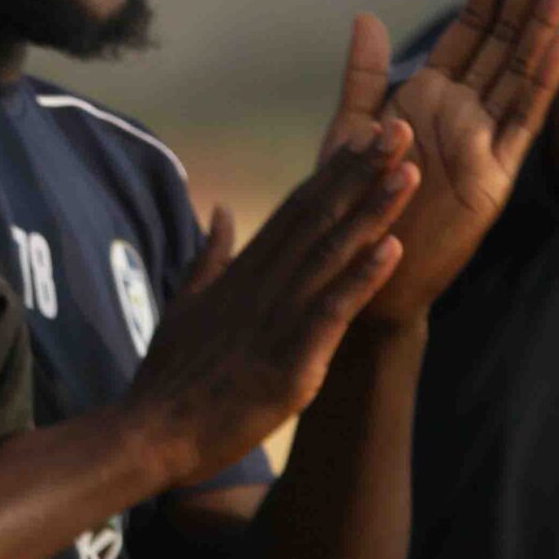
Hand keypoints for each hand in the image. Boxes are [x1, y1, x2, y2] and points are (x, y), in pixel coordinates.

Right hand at [126, 124, 416, 488]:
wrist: (152, 430)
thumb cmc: (171, 377)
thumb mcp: (187, 302)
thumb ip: (210, 255)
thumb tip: (222, 209)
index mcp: (242, 274)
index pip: (295, 211)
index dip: (333, 172)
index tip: (366, 136)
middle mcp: (261, 286)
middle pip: (318, 219)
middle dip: (361, 173)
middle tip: (399, 128)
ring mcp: (275, 320)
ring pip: (330, 254)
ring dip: (371, 211)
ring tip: (407, 171)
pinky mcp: (288, 359)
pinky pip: (330, 312)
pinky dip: (361, 278)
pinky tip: (390, 248)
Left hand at [318, 0, 558, 322]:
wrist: (361, 265)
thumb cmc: (355, 201)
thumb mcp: (353, 129)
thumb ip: (363, 75)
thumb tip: (365, 16)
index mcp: (431, 93)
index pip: (473, 25)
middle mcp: (465, 109)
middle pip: (505, 35)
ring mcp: (485, 137)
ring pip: (522, 68)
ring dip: (546, 23)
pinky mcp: (494, 172)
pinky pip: (522, 118)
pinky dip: (542, 80)